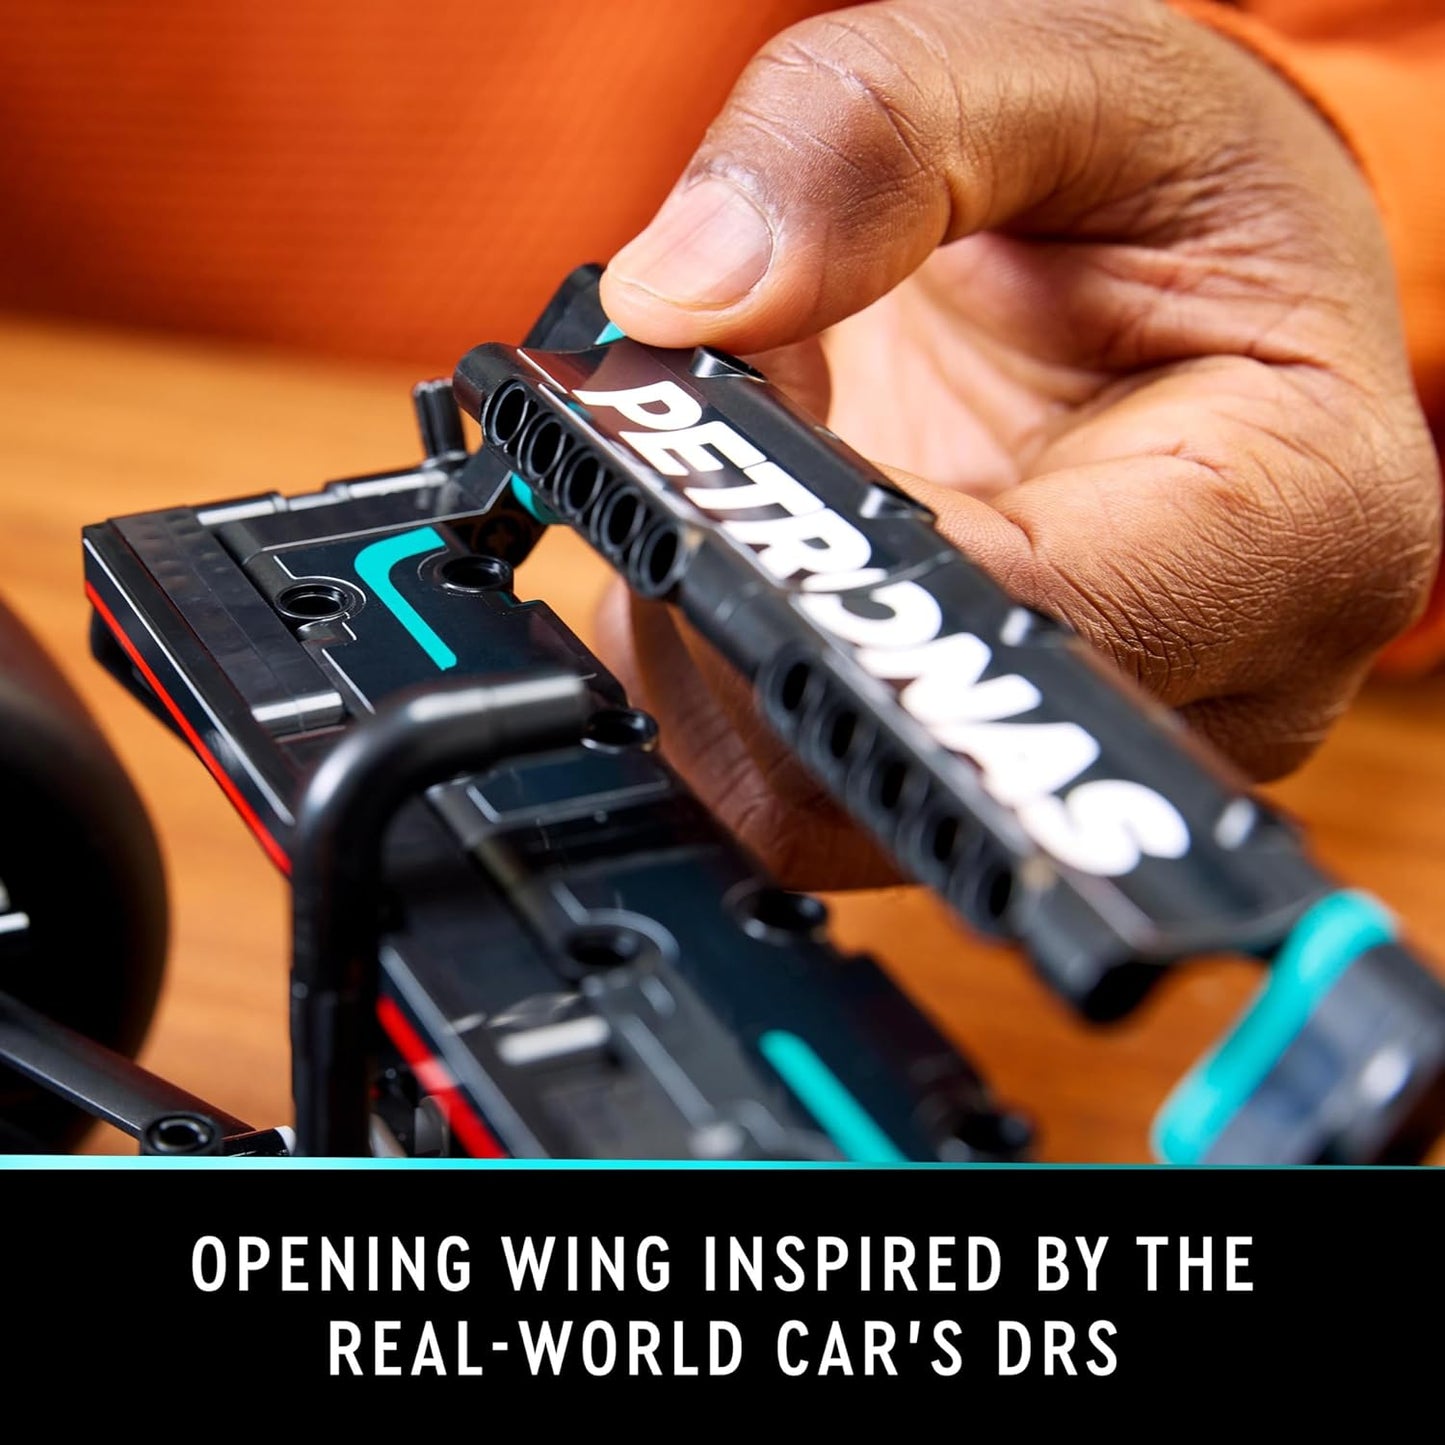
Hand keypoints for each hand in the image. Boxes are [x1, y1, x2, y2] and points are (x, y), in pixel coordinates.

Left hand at [592, 0, 1440, 888]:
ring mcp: (1077, 747)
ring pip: (812, 791)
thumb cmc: (1168, 188)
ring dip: (717, 628)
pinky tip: (768, 542)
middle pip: (899, 749)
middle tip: (736, 430)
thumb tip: (677, 298)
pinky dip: (716, 658)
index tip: (700, 472)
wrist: (1180, 274)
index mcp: (1298, 530)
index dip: (823, 566)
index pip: (1023, 627)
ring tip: (783, 469)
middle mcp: (1211, 693)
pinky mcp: (974, 762)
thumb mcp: (1065, 73)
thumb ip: (873, 137)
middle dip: (749, 591)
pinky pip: (782, 777)